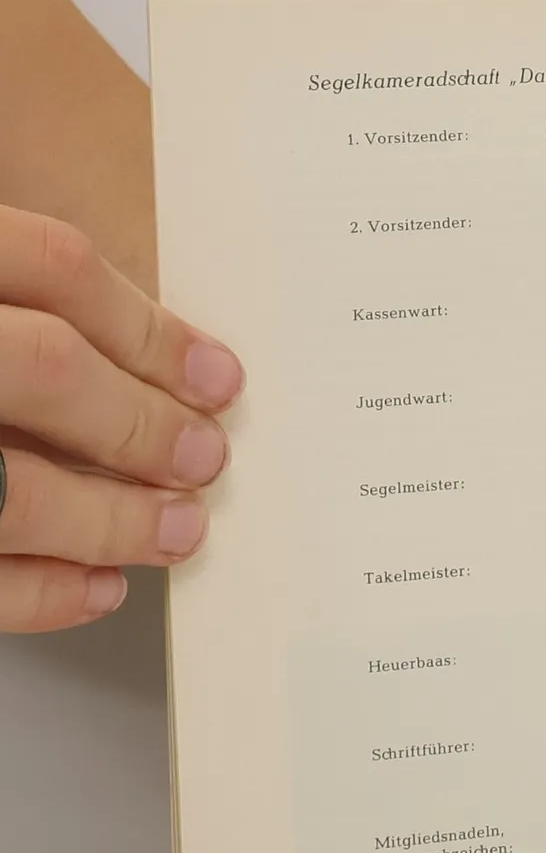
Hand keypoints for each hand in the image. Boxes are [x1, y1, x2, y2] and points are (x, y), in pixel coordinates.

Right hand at [0, 203, 241, 631]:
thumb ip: (36, 300)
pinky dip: (41, 588)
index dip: (147, 324)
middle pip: (44, 368)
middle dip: (142, 420)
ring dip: (111, 518)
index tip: (219, 374)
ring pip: (12, 489)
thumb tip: (170, 355)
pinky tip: (100, 582)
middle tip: (206, 456)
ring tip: (178, 528)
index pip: (48, 264)